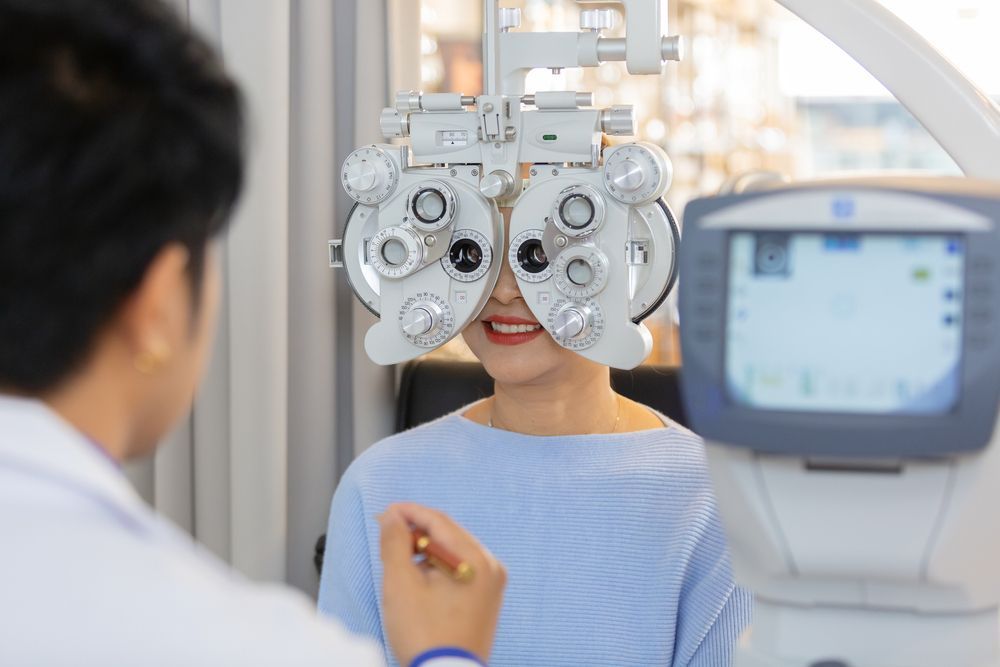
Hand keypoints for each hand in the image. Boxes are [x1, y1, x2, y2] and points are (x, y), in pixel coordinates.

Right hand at [379, 503, 506, 665]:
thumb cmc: (424, 636)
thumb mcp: (400, 583)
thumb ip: (395, 542)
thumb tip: (392, 516)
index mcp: (476, 560)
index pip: (440, 521)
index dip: (409, 513)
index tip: (386, 512)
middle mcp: (491, 567)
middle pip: (449, 535)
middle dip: (416, 533)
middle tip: (388, 536)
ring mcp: (491, 585)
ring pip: (453, 553)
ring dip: (425, 551)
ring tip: (400, 563)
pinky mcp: (486, 600)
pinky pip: (460, 571)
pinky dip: (438, 568)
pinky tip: (418, 578)